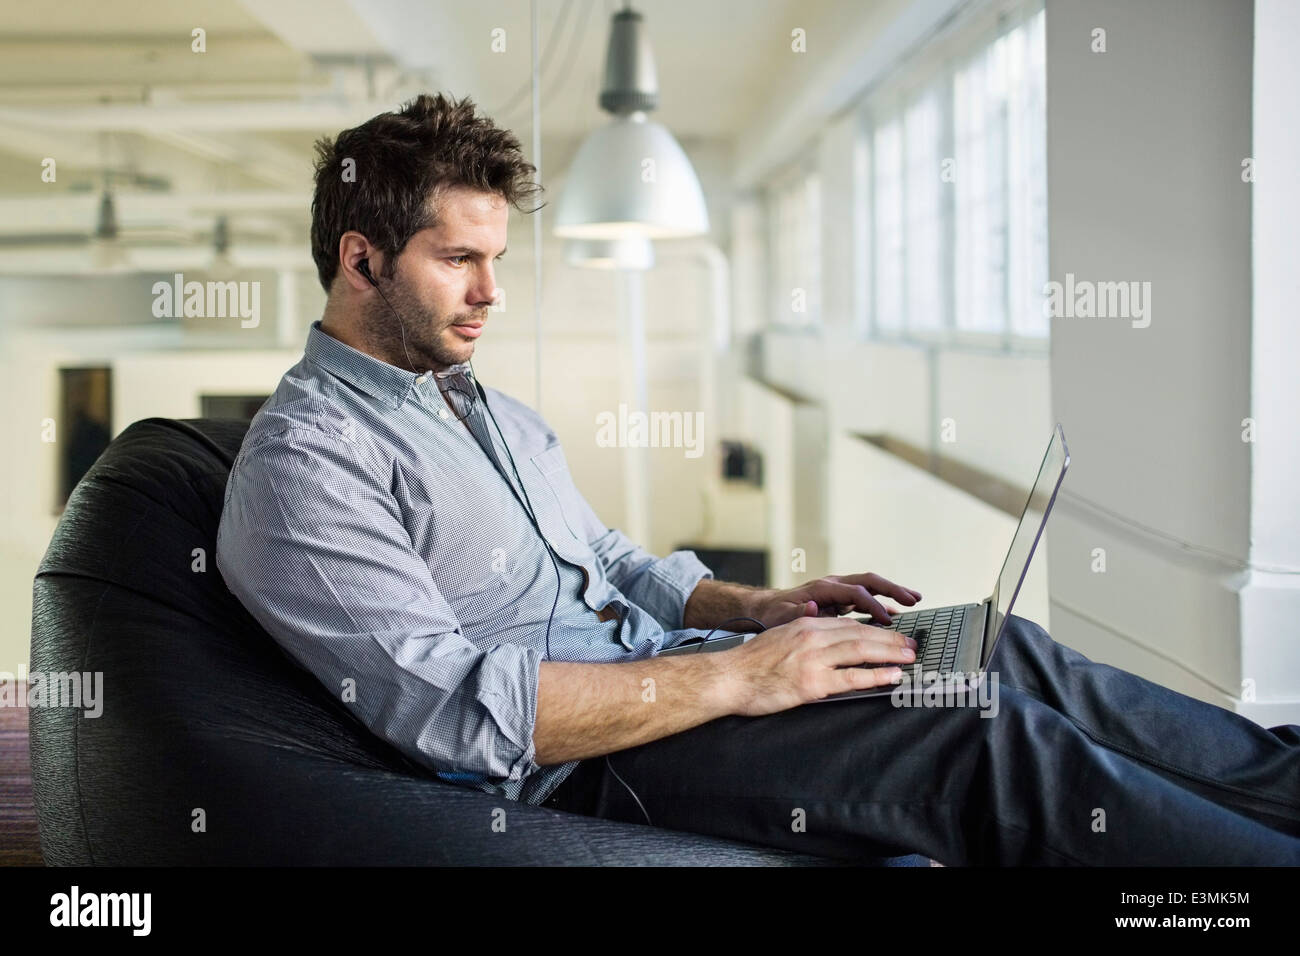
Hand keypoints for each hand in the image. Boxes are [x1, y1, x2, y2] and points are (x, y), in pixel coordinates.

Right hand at [717, 616, 917, 715]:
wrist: (728, 678)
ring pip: (862, 651)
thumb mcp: (779, 637)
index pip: (849, 624)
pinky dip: (876, 676)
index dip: (876, 630)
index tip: (892, 635)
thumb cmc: (749, 663)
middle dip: (891, 640)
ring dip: (891, 654)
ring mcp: (813, 659)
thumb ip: (803, 634)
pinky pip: (852, 678)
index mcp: (806, 625)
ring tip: (909, 658)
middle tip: (912, 645)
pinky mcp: (812, 682)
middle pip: (862, 634)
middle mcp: (812, 637)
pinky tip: (892, 677)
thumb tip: (822, 631)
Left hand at [747, 573, 921, 628]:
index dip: (873, 605)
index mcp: (822, 588)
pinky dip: (880, 605)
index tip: (888, 620)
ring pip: (870, 588)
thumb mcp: (781, 616)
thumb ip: (797, 613)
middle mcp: (832, 585)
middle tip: (913, 599)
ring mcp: (837, 591)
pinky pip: (865, 599)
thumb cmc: (773, 614)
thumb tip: (811, 607)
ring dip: (892, 593)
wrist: (764, 609)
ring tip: (914, 600)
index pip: (855, 593)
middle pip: (869, 582)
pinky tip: (894, 615)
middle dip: (892, 589)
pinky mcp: (838, 600)